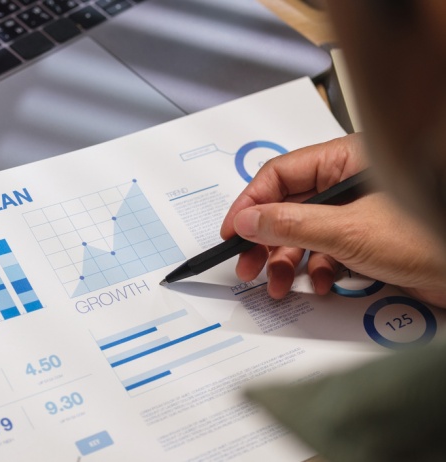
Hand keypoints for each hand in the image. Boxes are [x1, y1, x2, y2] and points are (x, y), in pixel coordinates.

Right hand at [220, 134, 445, 306]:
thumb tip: (250, 220)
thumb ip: (292, 225)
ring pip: (304, 232)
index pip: (281, 175)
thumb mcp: (349, 231)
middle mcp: (350, 183)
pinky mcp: (368, 240)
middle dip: (265, 240)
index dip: (251, 203)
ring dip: (287, 261)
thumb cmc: (431, 237)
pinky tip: (319, 284)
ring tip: (277, 284)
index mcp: (347, 160)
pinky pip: (326, 251)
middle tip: (246, 264)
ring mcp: (358, 212)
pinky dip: (317, 270)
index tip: (233, 231)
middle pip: (288, 206)